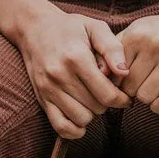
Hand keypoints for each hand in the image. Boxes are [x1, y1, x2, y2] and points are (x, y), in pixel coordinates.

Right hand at [0, 0, 129, 137]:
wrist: (35, 28)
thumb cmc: (70, 28)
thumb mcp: (95, 27)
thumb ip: (112, 48)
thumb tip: (124, 72)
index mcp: (76, 57)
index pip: (107, 94)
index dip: (121, 99)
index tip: (124, 97)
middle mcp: (60, 75)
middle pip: (96, 108)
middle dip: (106, 103)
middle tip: (104, 91)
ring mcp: (49, 89)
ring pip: (81, 119)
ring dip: (92, 114)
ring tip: (91, 99)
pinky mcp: (42, 99)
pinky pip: (60, 127)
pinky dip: (74, 129)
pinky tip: (81, 119)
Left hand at [117, 0, 158, 113]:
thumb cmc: (158, 31)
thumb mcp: (134, 32)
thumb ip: (113, 51)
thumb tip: (97, 74)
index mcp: (137, 35)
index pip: (115, 75)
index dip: (117, 84)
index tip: (123, 83)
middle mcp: (155, 44)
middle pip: (130, 89)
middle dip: (132, 92)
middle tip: (140, 85)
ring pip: (146, 97)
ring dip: (147, 98)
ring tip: (152, 88)